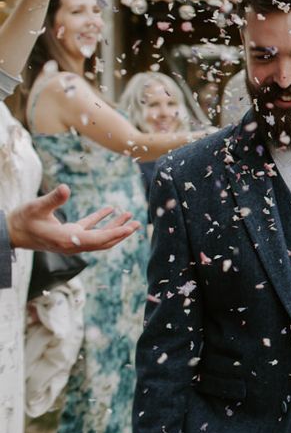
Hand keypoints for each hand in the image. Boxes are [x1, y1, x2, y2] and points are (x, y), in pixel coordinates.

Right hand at [7, 184, 140, 252]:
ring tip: (130, 216)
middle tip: (137, 224)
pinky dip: (100, 220)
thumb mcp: (36, 208)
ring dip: (114, 226)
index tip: (130, 229)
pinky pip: (89, 228)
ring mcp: (71, 240)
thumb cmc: (22, 221)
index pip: (97, 239)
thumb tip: (65, 188)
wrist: (9, 233)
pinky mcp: (68, 234)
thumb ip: (52, 199)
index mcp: (67, 240)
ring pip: (98, 235)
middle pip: (103, 241)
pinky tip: (110, 209)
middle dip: (121, 233)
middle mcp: (72, 243)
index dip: (115, 234)